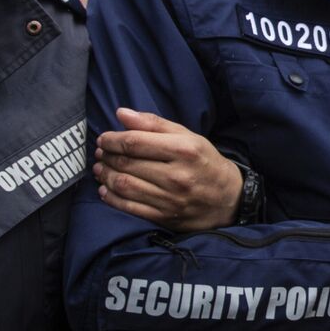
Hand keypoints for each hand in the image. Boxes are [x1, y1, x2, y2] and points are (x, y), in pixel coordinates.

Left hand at [94, 108, 242, 230]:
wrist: (229, 199)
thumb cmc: (205, 162)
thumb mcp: (188, 136)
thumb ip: (154, 123)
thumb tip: (121, 113)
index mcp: (183, 150)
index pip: (135, 142)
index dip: (112, 139)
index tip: (104, 138)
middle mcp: (176, 175)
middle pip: (127, 163)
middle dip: (107, 156)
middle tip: (100, 153)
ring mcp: (170, 199)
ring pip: (124, 185)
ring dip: (105, 176)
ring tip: (100, 169)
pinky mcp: (164, 217)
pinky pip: (129, 207)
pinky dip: (111, 198)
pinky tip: (106, 189)